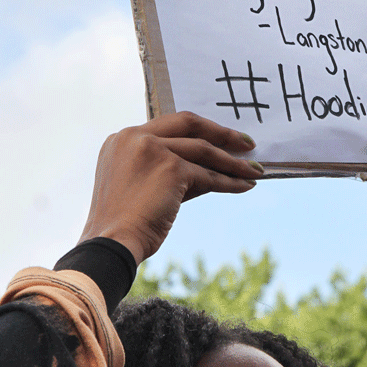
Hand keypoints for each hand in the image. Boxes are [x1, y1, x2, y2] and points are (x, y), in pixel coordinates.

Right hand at [77, 112, 259, 264]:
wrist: (111, 243)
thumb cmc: (122, 224)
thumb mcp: (140, 185)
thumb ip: (166, 169)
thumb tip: (209, 169)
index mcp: (123, 138)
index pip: (168, 125)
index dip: (198, 130)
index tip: (218, 136)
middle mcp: (135, 137)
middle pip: (188, 123)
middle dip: (221, 133)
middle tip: (246, 143)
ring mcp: (153, 149)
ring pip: (204, 150)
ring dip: (233, 162)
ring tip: (255, 170)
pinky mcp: (171, 168)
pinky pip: (208, 175)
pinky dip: (230, 181)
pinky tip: (245, 186)